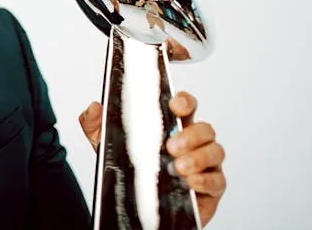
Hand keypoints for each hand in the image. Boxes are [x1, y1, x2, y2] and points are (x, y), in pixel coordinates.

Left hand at [78, 91, 226, 226]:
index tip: (174, 104)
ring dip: (198, 157)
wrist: (140, 210)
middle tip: (171, 146)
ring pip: (215, 151)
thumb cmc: (133, 174)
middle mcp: (192, 143)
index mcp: (171, 128)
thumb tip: (93, 108)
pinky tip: (189, 182)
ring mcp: (204, 164)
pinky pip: (218, 181)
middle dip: (190, 135)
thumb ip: (97, 127)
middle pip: (204, 128)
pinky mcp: (211, 188)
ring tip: (178, 167)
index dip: (184, 101)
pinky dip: (205, 180)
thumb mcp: (108, 148)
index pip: (184, 107)